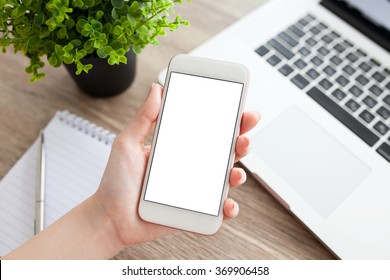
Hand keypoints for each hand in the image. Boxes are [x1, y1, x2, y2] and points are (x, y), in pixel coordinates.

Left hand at [95, 83, 259, 245]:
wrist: (110, 217)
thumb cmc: (116, 182)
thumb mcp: (128, 144)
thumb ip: (144, 117)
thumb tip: (156, 89)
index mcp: (178, 149)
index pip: (207, 131)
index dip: (227, 120)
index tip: (239, 108)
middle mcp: (190, 168)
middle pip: (223, 153)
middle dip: (241, 141)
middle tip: (243, 134)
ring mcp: (194, 191)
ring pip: (225, 180)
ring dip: (238, 174)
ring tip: (235, 173)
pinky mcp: (194, 212)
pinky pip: (217, 211)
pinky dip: (228, 209)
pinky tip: (227, 205)